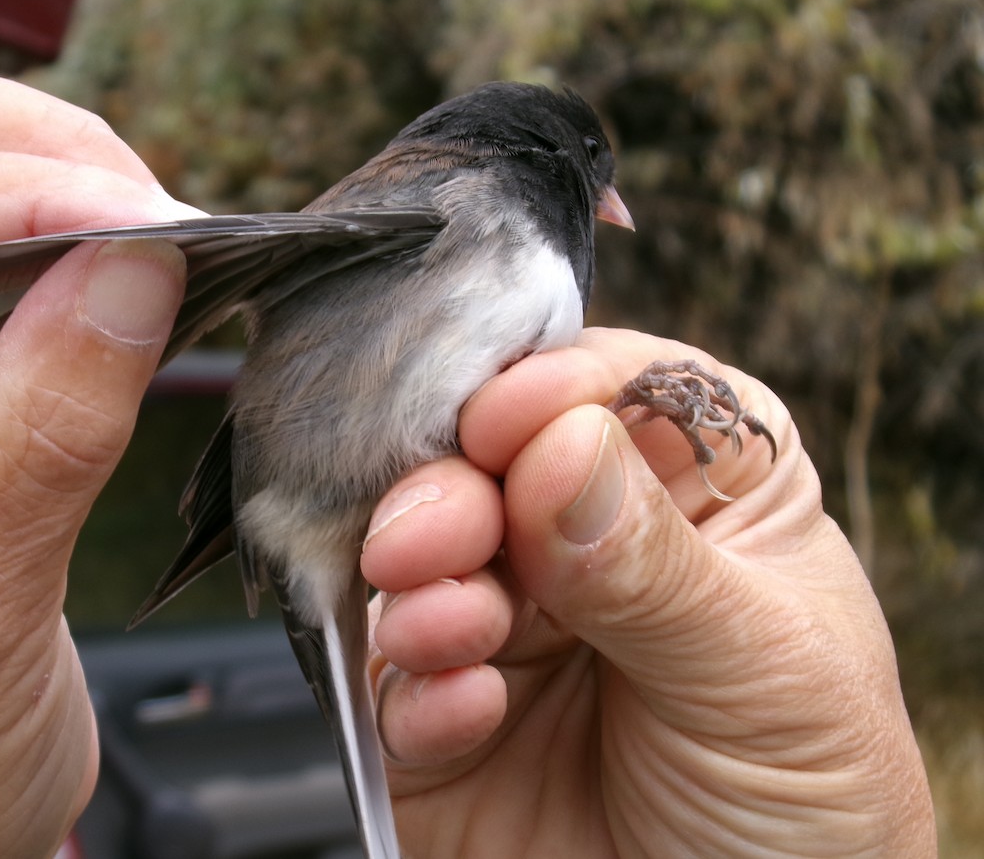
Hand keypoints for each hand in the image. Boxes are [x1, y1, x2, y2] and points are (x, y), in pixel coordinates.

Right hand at [365, 328, 935, 856]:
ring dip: (422, 589)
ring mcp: (510, 628)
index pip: (614, 391)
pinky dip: (414, 688)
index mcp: (697, 494)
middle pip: (490, 466)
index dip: (553, 392)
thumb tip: (560, 444)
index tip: (507, 422)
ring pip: (422, 561)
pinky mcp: (442, 717)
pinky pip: (395, 677)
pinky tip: (464, 714)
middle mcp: (588, 545)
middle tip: (430, 535)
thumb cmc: (809, 814)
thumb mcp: (767, 677)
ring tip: (453, 632)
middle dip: (452, 490)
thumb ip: (656, 565)